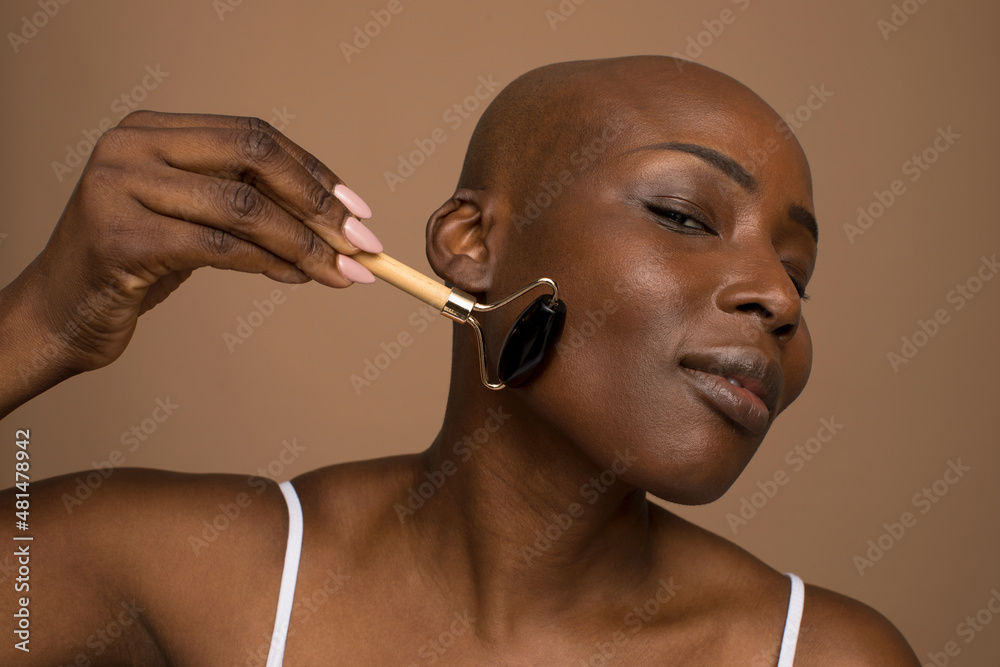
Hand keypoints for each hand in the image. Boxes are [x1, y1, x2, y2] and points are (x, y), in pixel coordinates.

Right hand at [11, 110, 383, 375]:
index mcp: (151, 129)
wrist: (61, 313)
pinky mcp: (121, 238)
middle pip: (256, 157)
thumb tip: (336, 221)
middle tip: (363, 244)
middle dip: (320, 202)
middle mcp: (131, 145)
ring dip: (306, 244)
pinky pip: (220, 246)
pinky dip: (270, 264)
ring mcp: (119, 187)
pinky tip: (299, 277)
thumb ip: (246, 205)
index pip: (254, 136)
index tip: (358, 209)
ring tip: (343, 272)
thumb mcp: (192, 220)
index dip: (314, 171)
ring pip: (244, 207)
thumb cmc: (134, 264)